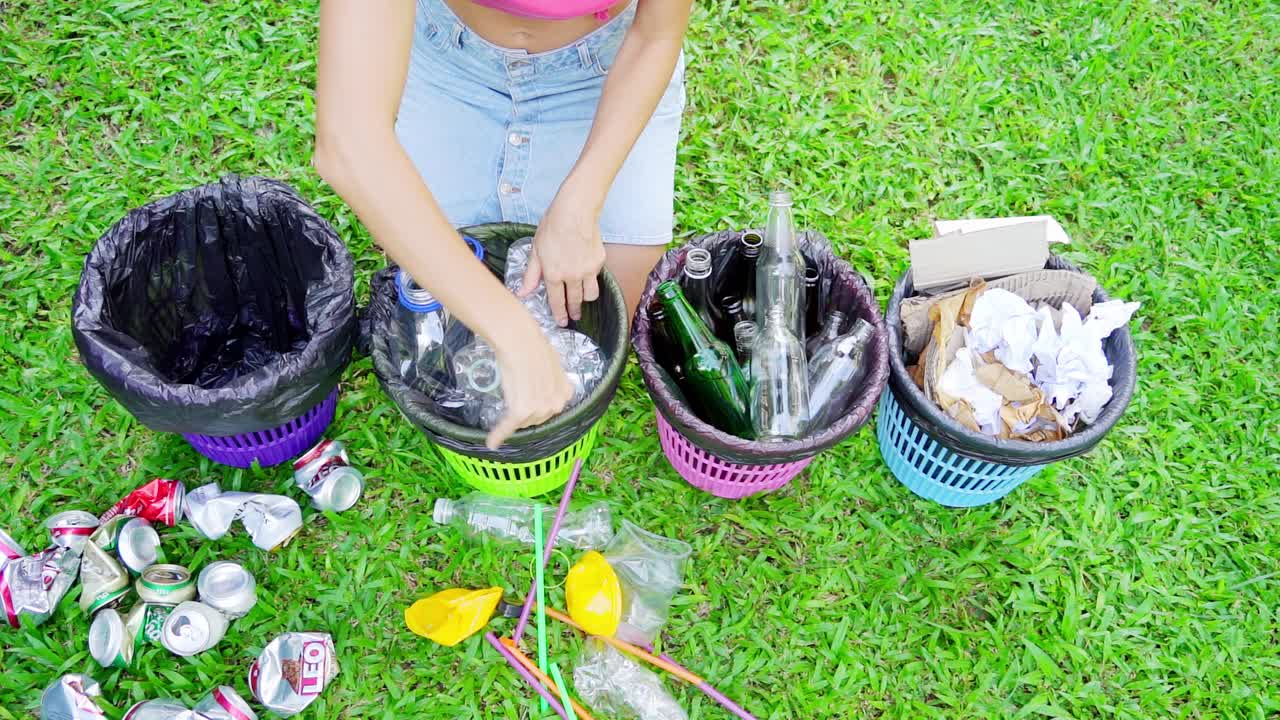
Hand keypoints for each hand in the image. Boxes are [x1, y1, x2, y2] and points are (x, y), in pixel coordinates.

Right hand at [485, 321, 574, 448]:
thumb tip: (542, 384)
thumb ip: (550, 381)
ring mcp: (540, 409)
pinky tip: (491, 443)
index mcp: (566, 393)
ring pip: (523, 422)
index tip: (529, 400)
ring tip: (507, 398)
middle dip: (526, 410)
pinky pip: (508, 427)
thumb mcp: (551, 366)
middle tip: (516, 392)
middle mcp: (556, 405)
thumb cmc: (534, 347)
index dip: (537, 404)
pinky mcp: (521, 412)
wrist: (520, 341)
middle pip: (537, 418)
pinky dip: (499, 435)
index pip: (550, 408)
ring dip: (513, 417)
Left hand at [519, 196, 605, 326]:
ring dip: (586, 299)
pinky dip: (592, 278)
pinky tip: (586, 272)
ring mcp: (588, 270)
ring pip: (590, 294)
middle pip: (575, 301)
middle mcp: (572, 276)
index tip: (562, 322)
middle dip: (574, 311)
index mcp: (554, 274)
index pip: (557, 301)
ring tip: (583, 298)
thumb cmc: (552, 226)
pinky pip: (596, 277)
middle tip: (574, 316)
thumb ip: (531, 275)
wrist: (575, 211)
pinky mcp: (599, 262)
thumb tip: (522, 293)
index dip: (559, 314)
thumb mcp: (536, 251)